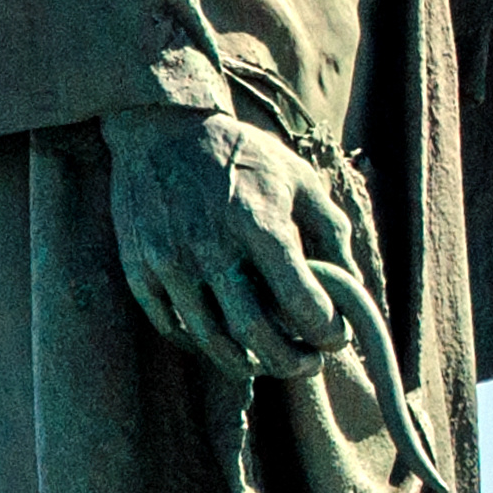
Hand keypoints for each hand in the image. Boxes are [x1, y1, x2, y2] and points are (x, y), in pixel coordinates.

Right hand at [104, 107, 350, 375]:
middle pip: (255, 334)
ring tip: (269, 360)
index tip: (336, 336)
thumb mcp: (299, 178)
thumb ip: (332, 230)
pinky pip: (174, 328)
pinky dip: (203, 345)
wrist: (162, 128)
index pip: (300, 300)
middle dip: (291, 362)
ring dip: (248, 363)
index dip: (326, 330)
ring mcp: (169, 260)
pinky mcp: (139, 269)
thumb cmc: (242, 156)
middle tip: (309, 364)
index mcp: (257, 221)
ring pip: (211, 341)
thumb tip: (352, 286)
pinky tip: (226, 341)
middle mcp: (210, 245)